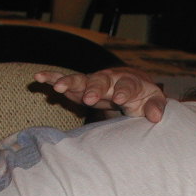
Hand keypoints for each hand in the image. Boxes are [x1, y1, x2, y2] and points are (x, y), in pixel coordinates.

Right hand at [34, 66, 166, 122]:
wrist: (131, 86)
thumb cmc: (143, 97)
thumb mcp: (153, 101)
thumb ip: (155, 107)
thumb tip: (156, 117)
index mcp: (129, 82)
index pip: (127, 85)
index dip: (124, 91)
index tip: (121, 98)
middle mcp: (110, 79)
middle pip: (101, 81)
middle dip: (94, 88)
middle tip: (89, 98)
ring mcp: (93, 82)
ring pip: (81, 79)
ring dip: (70, 82)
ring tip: (58, 87)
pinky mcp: (81, 86)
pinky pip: (65, 81)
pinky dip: (53, 78)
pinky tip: (40, 78)